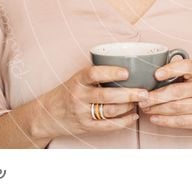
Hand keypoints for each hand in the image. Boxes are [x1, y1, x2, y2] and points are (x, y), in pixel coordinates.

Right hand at [30, 65, 148, 140]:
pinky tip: (133, 116)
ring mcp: (82, 113)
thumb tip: (128, 64)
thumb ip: (96, 74)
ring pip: (110, 111)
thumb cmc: (68, 92)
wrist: (46, 115)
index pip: (94, 73)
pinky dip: (124, 122)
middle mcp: (78, 96)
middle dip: (129, 94)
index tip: (127, 72)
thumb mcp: (77, 78)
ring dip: (129, 107)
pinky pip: (108, 126)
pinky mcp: (86, 127)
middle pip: (107, 96)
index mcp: (77, 80)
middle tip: (144, 92)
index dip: (111, 72)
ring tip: (141, 101)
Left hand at [137, 58, 191, 135]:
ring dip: (156, 109)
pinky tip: (154, 118)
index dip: (171, 69)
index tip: (156, 74)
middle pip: (176, 91)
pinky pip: (180, 121)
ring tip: (145, 108)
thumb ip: (178, 74)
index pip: (187, 66)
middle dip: (155, 96)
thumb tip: (150, 73)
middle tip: (141, 98)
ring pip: (175, 107)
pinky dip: (164, 120)